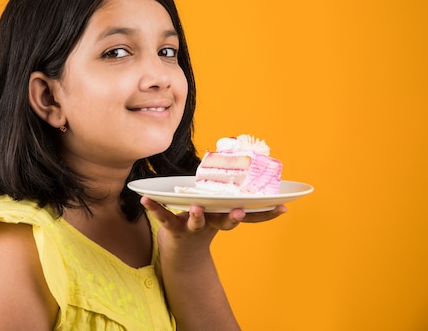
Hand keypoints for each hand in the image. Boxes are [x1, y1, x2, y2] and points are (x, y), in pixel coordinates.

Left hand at [141, 196, 286, 267]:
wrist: (183, 254)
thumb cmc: (204, 224)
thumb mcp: (221, 212)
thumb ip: (233, 197)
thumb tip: (248, 172)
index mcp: (225, 217)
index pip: (250, 217)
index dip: (267, 214)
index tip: (283, 207)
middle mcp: (212, 224)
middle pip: (225, 222)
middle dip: (232, 217)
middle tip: (239, 212)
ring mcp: (193, 227)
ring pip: (196, 222)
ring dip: (197, 216)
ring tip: (196, 208)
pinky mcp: (174, 229)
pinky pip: (164, 218)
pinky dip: (154, 208)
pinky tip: (145, 199)